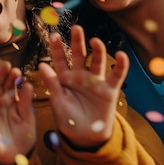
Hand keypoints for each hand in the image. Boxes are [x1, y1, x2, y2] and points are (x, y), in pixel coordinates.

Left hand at [38, 24, 128, 149]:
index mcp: (63, 77)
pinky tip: (122, 55)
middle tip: (76, 28)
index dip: (56, 48)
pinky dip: (120, 66)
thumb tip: (41, 65)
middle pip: (78, 55)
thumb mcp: (57, 101)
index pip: (59, 59)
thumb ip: (51, 83)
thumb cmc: (66, 118)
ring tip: (95, 41)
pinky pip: (116, 76)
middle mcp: (79, 75)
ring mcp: (94, 81)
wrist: (83, 136)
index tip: (53, 35)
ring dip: (97, 51)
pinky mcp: (109, 90)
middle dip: (77, 42)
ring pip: (96, 62)